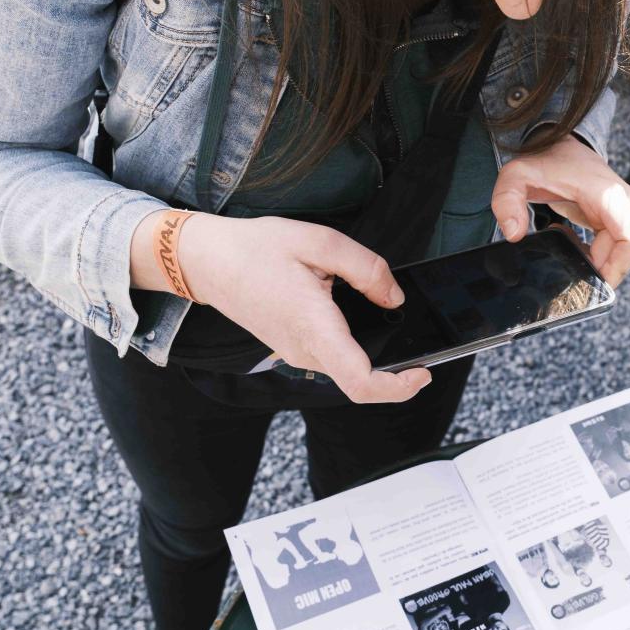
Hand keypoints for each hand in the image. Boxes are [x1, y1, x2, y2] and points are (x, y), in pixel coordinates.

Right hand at [177, 214, 432, 403]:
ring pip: (347, 368)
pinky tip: (362, 315)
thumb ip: (366, 268)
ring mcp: (295, 353)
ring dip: (374, 356)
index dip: (397, 387)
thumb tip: (395, 297)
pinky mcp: (291, 347)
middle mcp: (304, 350)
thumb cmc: (255, 249)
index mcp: (313, 326)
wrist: (206, 261)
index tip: (423, 372)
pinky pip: (332, 356)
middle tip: (422, 345)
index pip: (360, 381)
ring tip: (392, 321)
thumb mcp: (319, 242)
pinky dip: (355, 346)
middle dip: (395, 370)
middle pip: (359, 380)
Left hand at [490, 134, 629, 285]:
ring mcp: (628, 209)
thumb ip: (506, 202)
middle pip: (629, 254)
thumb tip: (514, 234)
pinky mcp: (623, 216)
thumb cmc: (543, 160)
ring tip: (569, 247)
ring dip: (598, 260)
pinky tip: (576, 244)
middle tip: (571, 266)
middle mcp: (626, 202)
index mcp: (609, 195)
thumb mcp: (515, 177)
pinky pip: (619, 246)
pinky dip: (598, 253)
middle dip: (603, 268)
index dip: (617, 268)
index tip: (590, 277)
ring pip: (624, 253)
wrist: (560, 144)